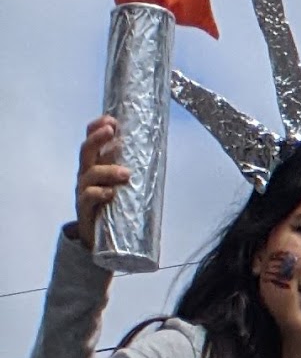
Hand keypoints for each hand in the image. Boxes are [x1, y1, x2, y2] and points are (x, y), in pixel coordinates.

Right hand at [69, 118, 128, 242]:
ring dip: (107, 170)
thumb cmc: (116, 207)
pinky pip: (88, 198)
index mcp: (95, 165)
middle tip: (111, 131)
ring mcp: (83, 191)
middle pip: (86, 151)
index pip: (92, 142)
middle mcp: (86, 175)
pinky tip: (110, 193)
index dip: (97, 128)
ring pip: (89, 174)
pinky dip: (99, 193)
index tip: (110, 119)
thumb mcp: (125, 185)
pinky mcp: (85, 210)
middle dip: (97, 139)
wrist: (101, 238)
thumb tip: (160, 152)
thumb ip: (135, 169)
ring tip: (126, 173)